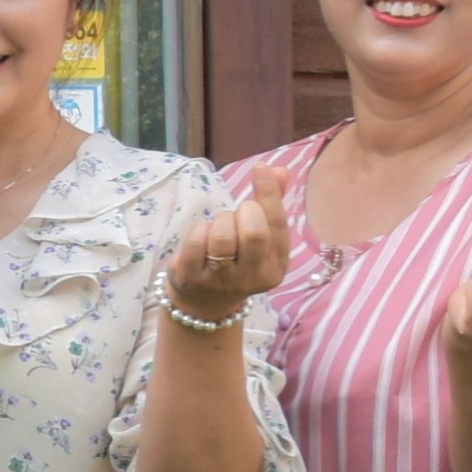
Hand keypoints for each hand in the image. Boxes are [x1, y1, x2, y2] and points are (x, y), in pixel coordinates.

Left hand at [167, 180, 291, 325]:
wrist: (205, 302)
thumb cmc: (237, 260)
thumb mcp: (260, 238)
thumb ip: (271, 204)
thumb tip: (280, 171)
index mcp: (276, 266)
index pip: (278, 225)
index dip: (269, 193)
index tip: (260, 169)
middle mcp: (252, 277)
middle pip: (254, 233)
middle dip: (244, 211)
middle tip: (238, 215)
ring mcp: (221, 281)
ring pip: (222, 236)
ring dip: (220, 221)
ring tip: (219, 228)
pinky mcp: (191, 278)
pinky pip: (196, 241)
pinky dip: (199, 229)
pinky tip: (202, 239)